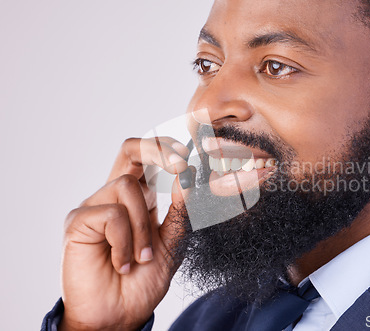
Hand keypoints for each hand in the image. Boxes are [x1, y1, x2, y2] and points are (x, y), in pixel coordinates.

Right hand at [60, 137, 191, 329]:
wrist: (119, 316)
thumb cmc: (143, 281)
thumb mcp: (172, 243)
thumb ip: (181, 211)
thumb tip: (189, 176)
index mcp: (138, 199)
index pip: (149, 158)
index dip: (168, 149)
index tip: (191, 157)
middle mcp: (114, 197)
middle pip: (130, 150)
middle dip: (157, 149)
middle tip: (180, 164)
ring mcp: (94, 206)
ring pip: (127, 186)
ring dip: (143, 226)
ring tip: (141, 257)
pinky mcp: (78, 221)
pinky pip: (111, 213)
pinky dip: (125, 240)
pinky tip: (122, 263)